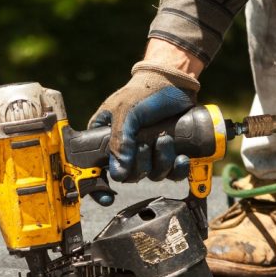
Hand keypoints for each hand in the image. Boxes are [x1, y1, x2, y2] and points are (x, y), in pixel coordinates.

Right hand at [90, 58, 200, 182]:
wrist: (175, 80)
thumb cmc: (144, 91)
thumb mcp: (126, 113)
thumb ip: (119, 141)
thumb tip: (118, 174)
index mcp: (105, 139)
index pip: (94, 169)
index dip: (98, 187)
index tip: (108, 196)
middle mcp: (124, 149)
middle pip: (128, 176)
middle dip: (141, 165)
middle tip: (147, 145)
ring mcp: (146, 152)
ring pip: (150, 175)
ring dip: (160, 162)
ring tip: (166, 140)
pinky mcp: (167, 152)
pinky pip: (170, 173)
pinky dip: (177, 169)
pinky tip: (181, 158)